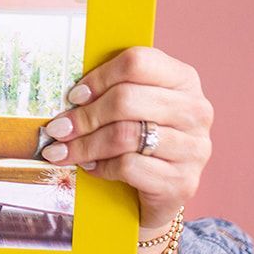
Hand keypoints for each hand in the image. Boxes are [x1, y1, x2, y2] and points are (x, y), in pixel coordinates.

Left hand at [40, 45, 212, 230]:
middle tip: (58, 129)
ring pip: (125, 135)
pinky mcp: (183, 181)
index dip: (100, 77)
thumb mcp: (134, 108)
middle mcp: (195, 110)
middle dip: (84, 116)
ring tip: (63, 151)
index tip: (75, 96)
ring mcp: (193, 147)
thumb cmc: (142, 140)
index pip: (138, 62)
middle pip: (126, 99)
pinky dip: (102, 167)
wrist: (163, 191)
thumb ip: (111, 91)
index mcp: (183, 79)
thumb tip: (69, 94)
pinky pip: (129, 166)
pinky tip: (92, 168)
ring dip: (85, 144)